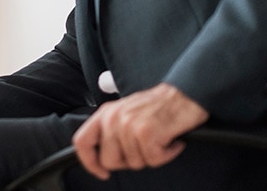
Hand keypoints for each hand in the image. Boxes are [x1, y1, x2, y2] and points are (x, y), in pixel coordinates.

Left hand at [72, 83, 208, 179]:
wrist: (184, 95)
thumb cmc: (157, 107)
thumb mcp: (124, 113)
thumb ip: (109, 132)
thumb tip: (101, 158)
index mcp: (105, 113)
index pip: (82, 141)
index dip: (89, 162)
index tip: (101, 172)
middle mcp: (113, 118)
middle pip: (109, 160)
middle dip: (128, 162)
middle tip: (144, 149)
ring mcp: (128, 125)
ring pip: (134, 163)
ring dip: (151, 157)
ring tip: (159, 139)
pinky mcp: (146, 133)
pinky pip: (153, 160)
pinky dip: (165, 155)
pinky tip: (169, 141)